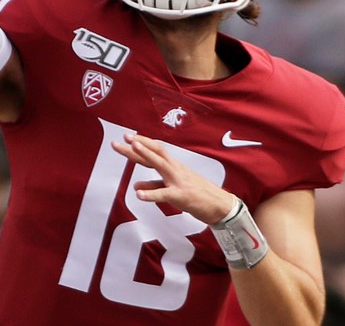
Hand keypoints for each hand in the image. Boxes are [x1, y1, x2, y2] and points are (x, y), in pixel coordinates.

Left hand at [111, 133, 235, 224]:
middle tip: (123, 137)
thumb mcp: (173, 189)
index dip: (142, 143)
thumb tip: (135, 186)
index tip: (127, 137)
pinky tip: (138, 194)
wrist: (221, 206)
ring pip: (161, 165)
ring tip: (132, 148)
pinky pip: (164, 194)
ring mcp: (178, 181)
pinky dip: (151, 194)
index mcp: (173, 167)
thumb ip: (154, 186)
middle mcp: (175, 170)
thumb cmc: (198, 195)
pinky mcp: (181, 196)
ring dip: (146, 155)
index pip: (156, 151)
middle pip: (155, 153)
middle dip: (139, 145)